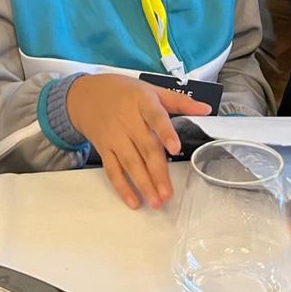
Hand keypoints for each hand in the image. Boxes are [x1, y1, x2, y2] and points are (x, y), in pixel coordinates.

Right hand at [65, 74, 211, 209]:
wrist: (84, 95)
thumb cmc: (123, 92)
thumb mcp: (151, 90)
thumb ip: (179, 101)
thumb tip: (206, 110)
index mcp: (143, 102)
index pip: (155, 117)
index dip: (165, 133)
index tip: (175, 148)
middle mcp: (128, 121)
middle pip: (145, 147)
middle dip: (157, 172)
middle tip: (168, 193)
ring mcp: (115, 136)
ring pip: (129, 162)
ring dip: (143, 184)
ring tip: (156, 201)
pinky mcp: (104, 148)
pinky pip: (112, 170)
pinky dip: (122, 186)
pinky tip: (133, 200)